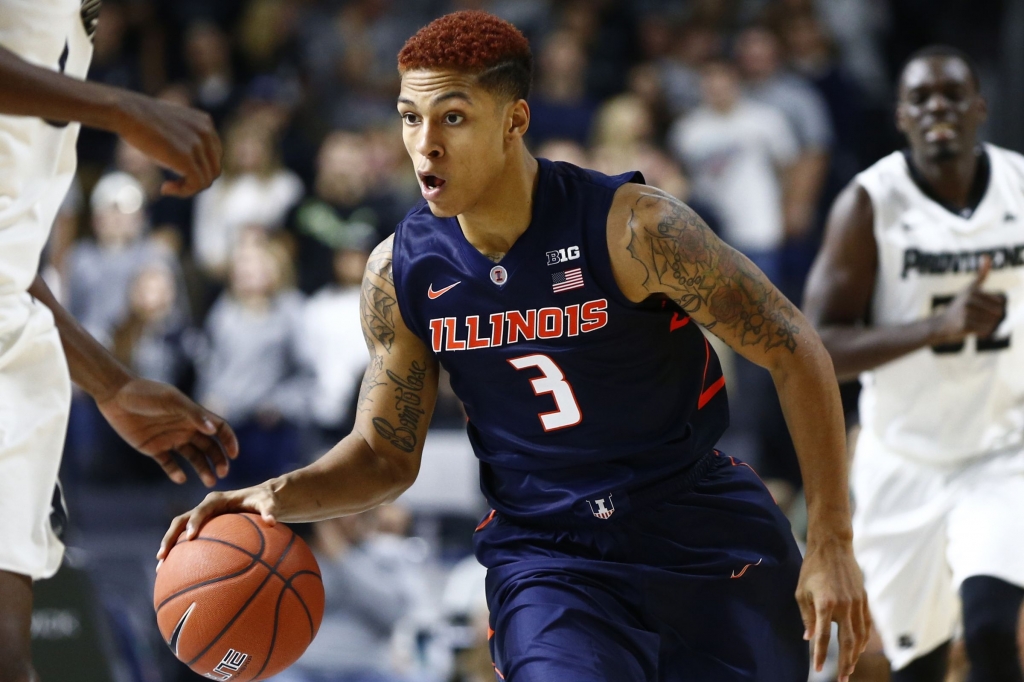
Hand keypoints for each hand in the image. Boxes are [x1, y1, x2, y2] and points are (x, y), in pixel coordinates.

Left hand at [96, 377, 238, 486]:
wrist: (115, 396)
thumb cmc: (146, 394)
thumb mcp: (171, 401)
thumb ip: (193, 414)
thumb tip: (213, 430)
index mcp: (194, 416)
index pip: (219, 429)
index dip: (229, 441)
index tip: (234, 455)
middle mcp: (186, 428)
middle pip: (209, 447)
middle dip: (218, 460)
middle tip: (223, 473)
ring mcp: (171, 439)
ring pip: (193, 457)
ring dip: (202, 469)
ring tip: (209, 481)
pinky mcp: (154, 448)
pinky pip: (169, 463)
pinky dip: (176, 472)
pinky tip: (180, 478)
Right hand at [111, 92, 221, 196]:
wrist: (125, 111)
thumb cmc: (140, 121)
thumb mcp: (171, 129)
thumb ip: (185, 142)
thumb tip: (191, 167)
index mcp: (205, 123)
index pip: (214, 157)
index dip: (199, 170)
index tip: (178, 174)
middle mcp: (206, 132)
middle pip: (214, 170)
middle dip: (195, 181)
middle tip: (174, 184)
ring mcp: (198, 144)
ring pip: (206, 180)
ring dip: (187, 189)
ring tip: (167, 186)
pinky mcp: (187, 156)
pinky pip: (197, 184)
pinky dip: (183, 191)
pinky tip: (165, 188)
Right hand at [156, 484, 278, 562]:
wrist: (260, 500)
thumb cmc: (264, 501)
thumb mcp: (268, 503)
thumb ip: (268, 510)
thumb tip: (272, 521)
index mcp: (217, 500)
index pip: (201, 510)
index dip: (194, 522)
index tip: (190, 537)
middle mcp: (205, 508)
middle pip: (180, 521)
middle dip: (170, 538)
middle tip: (162, 556)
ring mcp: (202, 519)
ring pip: (178, 532)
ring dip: (168, 547)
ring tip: (161, 569)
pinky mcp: (203, 529)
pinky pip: (187, 541)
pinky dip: (180, 554)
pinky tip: (177, 574)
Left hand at [796, 536, 870, 681]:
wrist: (833, 547)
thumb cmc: (812, 569)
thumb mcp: (801, 591)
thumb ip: (807, 616)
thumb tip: (809, 638)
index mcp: (825, 604)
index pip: (823, 637)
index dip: (819, 655)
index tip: (817, 670)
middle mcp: (844, 606)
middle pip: (847, 642)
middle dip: (844, 663)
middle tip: (842, 679)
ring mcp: (856, 603)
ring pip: (860, 636)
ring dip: (856, 655)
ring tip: (850, 669)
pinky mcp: (864, 599)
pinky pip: (866, 625)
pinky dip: (864, 640)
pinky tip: (859, 649)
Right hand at [932, 256, 1006, 343]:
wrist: (940, 324)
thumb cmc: (958, 306)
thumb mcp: (970, 288)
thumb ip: (981, 273)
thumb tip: (986, 256)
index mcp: (973, 291)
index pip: (1000, 303)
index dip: (993, 309)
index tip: (978, 308)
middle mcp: (970, 300)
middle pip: (998, 313)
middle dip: (991, 319)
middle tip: (976, 318)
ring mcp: (966, 312)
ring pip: (992, 323)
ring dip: (986, 327)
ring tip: (973, 324)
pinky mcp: (964, 324)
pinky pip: (985, 331)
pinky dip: (982, 333)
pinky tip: (971, 330)